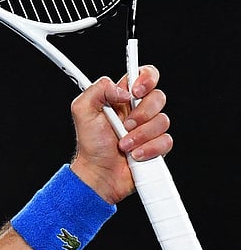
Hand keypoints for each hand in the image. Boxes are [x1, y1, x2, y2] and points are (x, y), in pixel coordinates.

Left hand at [69, 64, 172, 203]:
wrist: (98, 173)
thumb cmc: (90, 146)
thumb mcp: (83, 112)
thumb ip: (97, 90)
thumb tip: (123, 89)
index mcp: (123, 98)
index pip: (145, 75)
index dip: (147, 78)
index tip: (136, 91)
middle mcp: (139, 111)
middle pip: (159, 97)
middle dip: (142, 114)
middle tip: (124, 126)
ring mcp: (149, 129)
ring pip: (163, 121)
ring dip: (140, 136)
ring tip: (124, 145)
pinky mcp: (157, 145)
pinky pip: (166, 141)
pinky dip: (148, 149)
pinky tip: (134, 155)